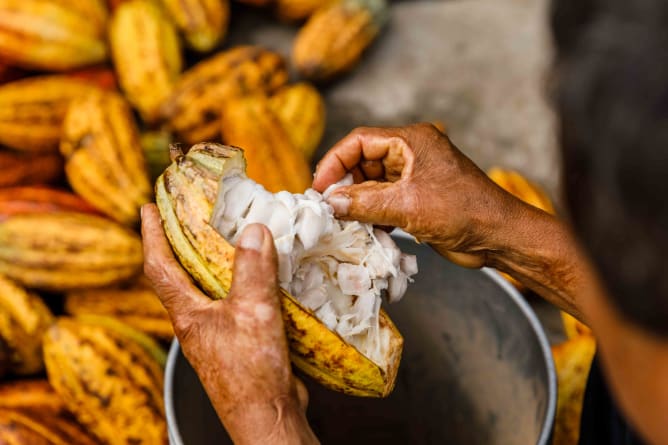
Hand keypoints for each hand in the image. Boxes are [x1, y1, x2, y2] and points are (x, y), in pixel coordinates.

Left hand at [141, 204, 317, 444]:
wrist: (267, 416)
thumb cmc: (251, 374)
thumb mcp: (253, 313)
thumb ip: (252, 271)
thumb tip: (252, 230)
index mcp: (188, 314)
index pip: (159, 266)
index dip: (151, 234)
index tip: (148, 208)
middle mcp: (197, 321)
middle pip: (181, 274)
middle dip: (182, 241)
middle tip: (190, 213)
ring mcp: (217, 332)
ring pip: (210, 287)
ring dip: (214, 260)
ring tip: (228, 235)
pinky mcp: (240, 340)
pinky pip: (236, 300)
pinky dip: (243, 280)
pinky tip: (263, 274)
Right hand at [313, 123, 524, 267]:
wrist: (499, 237)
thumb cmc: (463, 212)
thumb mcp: (408, 206)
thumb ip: (364, 203)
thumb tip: (329, 203)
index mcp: (411, 141)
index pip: (359, 141)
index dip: (335, 162)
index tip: (319, 188)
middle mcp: (411, 154)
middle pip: (362, 162)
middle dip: (344, 185)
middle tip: (328, 209)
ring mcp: (414, 178)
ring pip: (371, 185)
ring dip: (356, 203)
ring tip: (342, 222)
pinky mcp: (416, 200)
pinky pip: (383, 202)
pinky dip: (371, 214)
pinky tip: (363, 230)